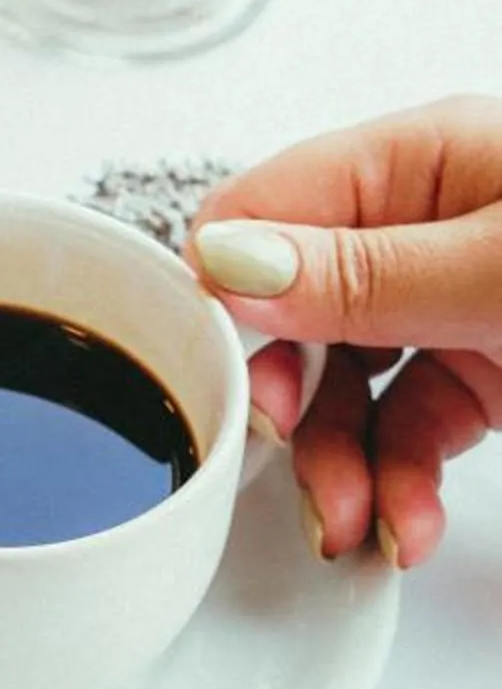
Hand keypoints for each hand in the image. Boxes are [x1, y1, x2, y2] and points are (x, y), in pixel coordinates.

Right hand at [190, 101, 501, 564]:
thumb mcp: (501, 272)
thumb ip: (364, 274)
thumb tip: (224, 263)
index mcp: (417, 162)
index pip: (262, 215)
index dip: (223, 304)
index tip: (215, 386)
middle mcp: (423, 225)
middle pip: (294, 315)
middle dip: (286, 407)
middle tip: (287, 469)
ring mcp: (453, 297)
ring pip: (347, 385)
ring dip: (341, 464)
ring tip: (355, 526)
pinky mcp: (490, 364)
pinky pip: (413, 424)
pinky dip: (402, 482)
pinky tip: (404, 526)